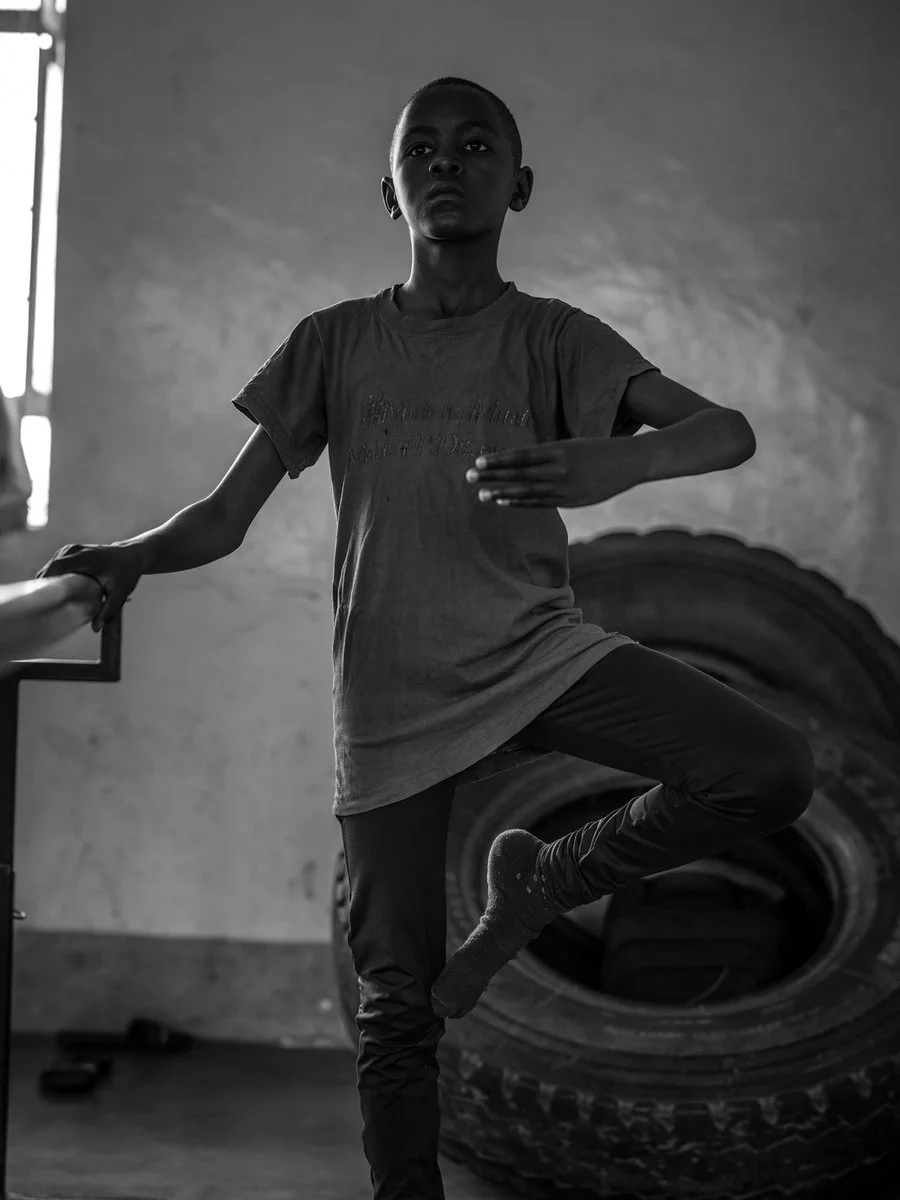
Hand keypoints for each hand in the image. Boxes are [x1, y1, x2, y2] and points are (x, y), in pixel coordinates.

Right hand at [35, 542, 145, 630]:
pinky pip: (54, 566)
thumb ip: (108, 611)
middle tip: (48, 606)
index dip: (46, 583)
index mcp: (85, 558)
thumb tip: (96, 628)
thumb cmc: (126, 573)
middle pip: (49, 569)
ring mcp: (70, 549)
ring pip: (50, 567)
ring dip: (49, 583)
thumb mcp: (120, 593)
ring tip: (53, 601)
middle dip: (46, 587)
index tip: (44, 600)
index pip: (56, 567)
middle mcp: (75, 550)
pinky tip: (58, 592)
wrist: (131, 556)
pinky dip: (54, 578)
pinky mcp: (69, 552)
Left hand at [465, 437, 641, 508]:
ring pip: (527, 491)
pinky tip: (503, 502)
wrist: (632, 461)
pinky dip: (520, 502)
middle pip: (519, 473)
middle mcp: (559, 468)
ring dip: (501, 493)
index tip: (478, 462)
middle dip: (492, 477)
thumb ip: (549, 455)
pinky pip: (540, 503)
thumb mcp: (572, 445)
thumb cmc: (599, 450)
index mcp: (559, 449)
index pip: (521, 456)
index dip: (498, 460)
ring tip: (481, 495)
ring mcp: (566, 487)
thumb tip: (522, 463)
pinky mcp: (572, 501)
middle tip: (468, 478)